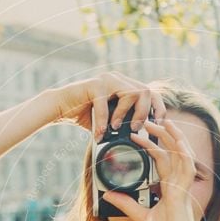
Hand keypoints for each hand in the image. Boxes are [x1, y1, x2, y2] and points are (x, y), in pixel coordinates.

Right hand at [51, 72, 165, 139]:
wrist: (60, 107)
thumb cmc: (85, 115)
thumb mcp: (109, 122)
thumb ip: (124, 125)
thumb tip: (140, 141)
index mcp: (125, 86)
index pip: (150, 92)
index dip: (158, 108)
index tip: (159, 124)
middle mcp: (118, 79)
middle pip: (145, 91)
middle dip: (144, 113)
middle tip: (134, 129)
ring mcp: (107, 79)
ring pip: (131, 93)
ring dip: (125, 114)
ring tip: (115, 128)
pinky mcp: (94, 84)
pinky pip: (105, 103)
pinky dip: (103, 121)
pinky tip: (99, 134)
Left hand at [102, 119, 203, 220]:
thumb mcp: (141, 217)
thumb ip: (126, 204)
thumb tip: (109, 194)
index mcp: (171, 187)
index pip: (164, 160)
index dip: (155, 146)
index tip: (141, 135)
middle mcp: (179, 184)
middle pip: (174, 152)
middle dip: (164, 135)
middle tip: (149, 120)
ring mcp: (183, 187)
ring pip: (182, 154)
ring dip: (173, 137)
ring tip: (162, 121)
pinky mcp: (184, 192)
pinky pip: (186, 168)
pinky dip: (183, 152)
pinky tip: (177, 140)